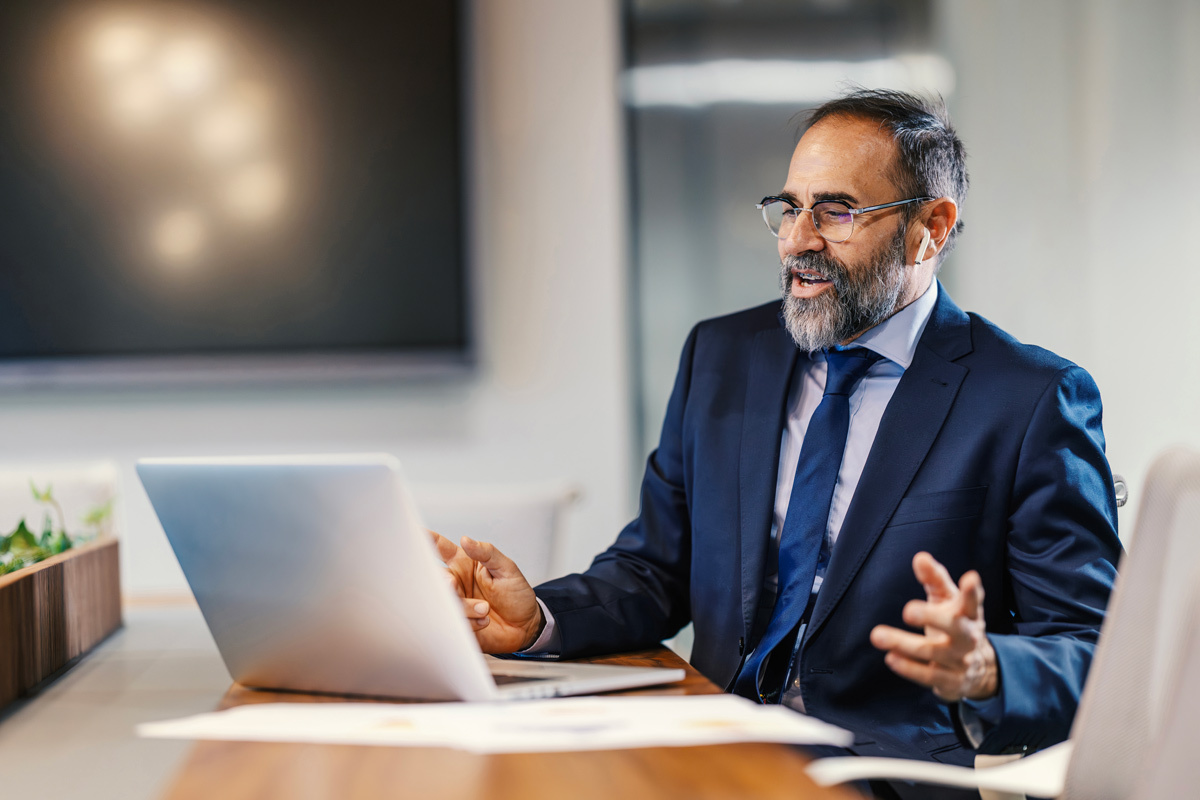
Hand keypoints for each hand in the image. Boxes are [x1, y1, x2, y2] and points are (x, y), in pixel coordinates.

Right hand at [429, 531, 544, 653]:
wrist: (525, 627)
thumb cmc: (516, 595)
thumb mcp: (507, 569)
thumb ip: (487, 553)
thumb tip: (466, 540)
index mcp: (463, 564)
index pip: (440, 547)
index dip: (426, 539)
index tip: (415, 532)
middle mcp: (455, 582)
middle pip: (435, 578)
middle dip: (443, 582)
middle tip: (452, 585)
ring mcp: (454, 603)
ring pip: (443, 601)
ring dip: (464, 606)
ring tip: (485, 609)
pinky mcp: (457, 623)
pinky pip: (452, 622)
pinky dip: (469, 623)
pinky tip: (484, 622)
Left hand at [869, 551, 998, 701]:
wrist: (977, 669)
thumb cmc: (954, 622)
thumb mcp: (947, 600)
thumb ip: (934, 579)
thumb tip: (920, 557)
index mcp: (969, 614)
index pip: (973, 602)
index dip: (972, 591)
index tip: (970, 578)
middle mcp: (969, 638)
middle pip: (956, 629)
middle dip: (932, 618)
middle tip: (907, 610)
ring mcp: (961, 661)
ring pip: (933, 652)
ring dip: (903, 643)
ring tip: (877, 635)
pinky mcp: (950, 681)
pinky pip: (928, 675)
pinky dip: (908, 668)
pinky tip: (890, 657)